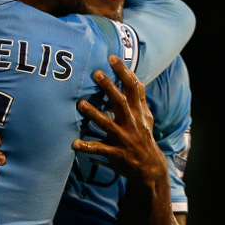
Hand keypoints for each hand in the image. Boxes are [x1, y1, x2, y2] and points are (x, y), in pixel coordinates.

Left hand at [72, 56, 166, 182]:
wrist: (150, 167)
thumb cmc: (143, 135)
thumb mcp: (145, 116)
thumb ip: (138, 97)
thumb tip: (131, 73)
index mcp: (138, 112)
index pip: (134, 87)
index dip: (124, 72)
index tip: (112, 58)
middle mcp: (132, 122)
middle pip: (121, 102)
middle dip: (109, 87)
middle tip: (96, 73)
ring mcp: (124, 138)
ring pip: (108, 124)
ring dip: (94, 114)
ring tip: (80, 104)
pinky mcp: (117, 153)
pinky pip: (100, 150)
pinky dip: (87, 147)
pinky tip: (74, 144)